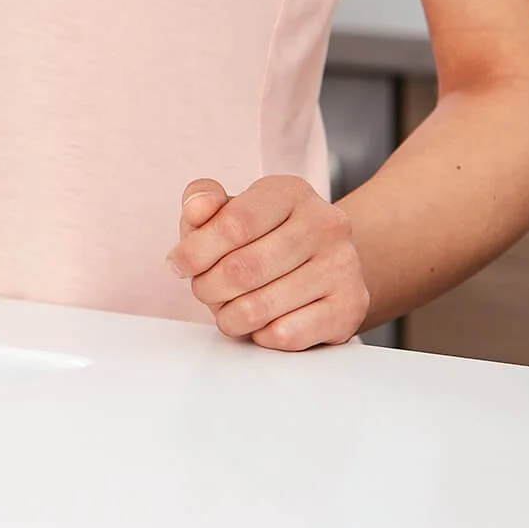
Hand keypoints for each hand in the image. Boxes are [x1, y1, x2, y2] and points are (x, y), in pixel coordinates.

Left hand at [166, 176, 371, 349]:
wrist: (323, 262)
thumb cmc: (262, 236)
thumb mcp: (227, 209)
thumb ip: (202, 201)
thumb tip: (197, 208)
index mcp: (290, 192)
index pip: (234, 224)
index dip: (195, 251)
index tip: (178, 264)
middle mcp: (326, 225)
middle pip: (242, 270)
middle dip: (207, 287)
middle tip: (204, 289)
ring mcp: (343, 267)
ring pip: (259, 308)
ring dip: (228, 316)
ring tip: (228, 307)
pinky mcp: (350, 308)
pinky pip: (284, 335)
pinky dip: (259, 335)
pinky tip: (261, 321)